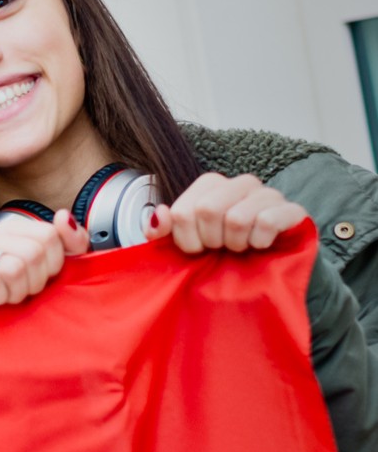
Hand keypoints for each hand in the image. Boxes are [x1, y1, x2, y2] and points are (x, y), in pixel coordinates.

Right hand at [0, 210, 91, 305]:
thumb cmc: (25, 298)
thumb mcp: (59, 268)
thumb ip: (72, 241)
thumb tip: (63, 216)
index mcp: (6, 229)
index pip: (47, 235)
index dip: (53, 263)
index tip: (39, 276)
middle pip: (32, 252)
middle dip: (34, 281)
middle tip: (21, 291)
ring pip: (12, 267)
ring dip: (16, 293)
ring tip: (5, 297)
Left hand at [160, 172, 307, 254]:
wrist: (271, 268)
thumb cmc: (224, 252)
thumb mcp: (187, 243)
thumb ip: (164, 231)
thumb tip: (159, 215)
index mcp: (211, 185)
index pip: (182, 211)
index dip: (186, 239)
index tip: (198, 248)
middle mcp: (241, 183)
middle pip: (207, 210)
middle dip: (210, 241)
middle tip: (221, 248)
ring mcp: (269, 194)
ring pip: (237, 219)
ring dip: (236, 244)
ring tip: (241, 247)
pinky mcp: (293, 210)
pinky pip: (267, 222)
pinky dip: (260, 242)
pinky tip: (261, 245)